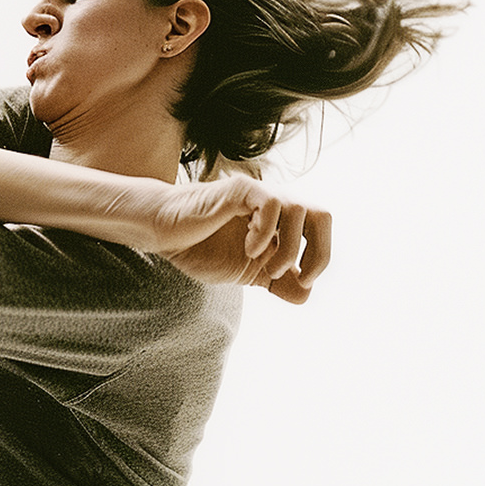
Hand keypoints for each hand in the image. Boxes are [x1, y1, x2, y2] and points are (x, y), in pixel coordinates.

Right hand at [149, 176, 330, 303]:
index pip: (320, 230)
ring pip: (299, 210)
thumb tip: (306, 295)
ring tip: (266, 268)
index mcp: (279, 221)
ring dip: (290, 248)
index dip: (320, 258)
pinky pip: (272, 204)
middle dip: (319, 251)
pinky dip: (266, 232)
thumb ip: (276, 283)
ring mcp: (258, 194)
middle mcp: (273, 205)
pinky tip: (248, 249)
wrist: (162, 234)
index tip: (303, 283)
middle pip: (322, 215)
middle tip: (301, 276)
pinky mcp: (240, 190)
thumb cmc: (198, 248)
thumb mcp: (245, 273)